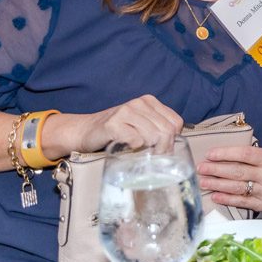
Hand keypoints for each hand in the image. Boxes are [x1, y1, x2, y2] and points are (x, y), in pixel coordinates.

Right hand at [45, 95, 184, 155]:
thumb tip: (176, 145)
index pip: (176, 123)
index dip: (174, 140)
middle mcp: (139, 103)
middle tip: (156, 159)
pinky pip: (135, 140)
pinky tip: (129, 148)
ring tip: (143, 155)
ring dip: (150, 151)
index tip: (165, 151)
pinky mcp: (113, 124)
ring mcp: (125, 111)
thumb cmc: (117, 131)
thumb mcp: (140, 124)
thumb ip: (157, 128)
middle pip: (166, 131)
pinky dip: (135, 148)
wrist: (85, 131)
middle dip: (164, 149)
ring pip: (153, 136)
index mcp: (150, 102)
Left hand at [198, 145, 261, 212]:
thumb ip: (242, 156)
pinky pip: (241, 201)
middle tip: (201, 168)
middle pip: (238, 171)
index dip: (225, 154)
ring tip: (204, 181)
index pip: (245, 154)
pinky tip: (215, 195)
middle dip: (216, 170)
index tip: (209, 155)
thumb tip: (214, 158)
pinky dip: (226, 199)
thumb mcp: (261, 154)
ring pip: (237, 187)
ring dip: (217, 184)